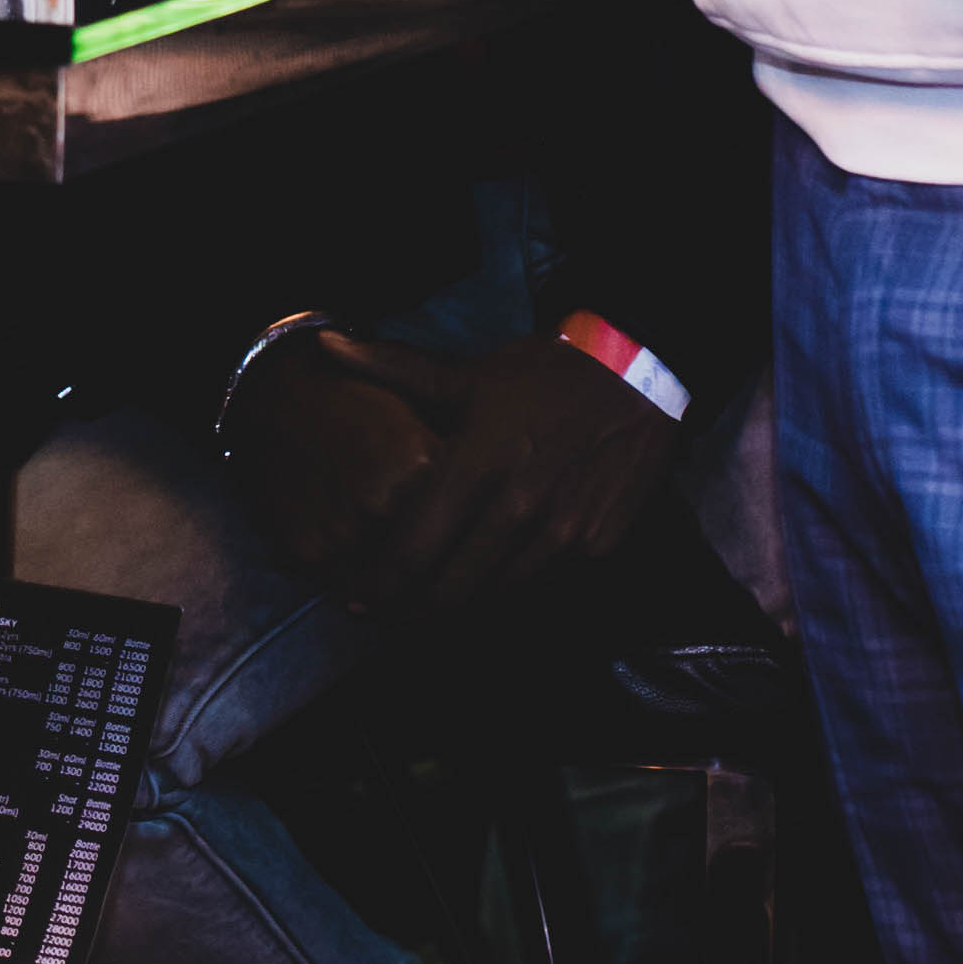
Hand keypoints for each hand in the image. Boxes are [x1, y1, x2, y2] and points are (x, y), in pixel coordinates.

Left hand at [240, 329, 673, 608]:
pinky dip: (514, 592)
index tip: (355, 601)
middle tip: (389, 617)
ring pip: (498, 598)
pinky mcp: (599, 544)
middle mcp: (517, 506)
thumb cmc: (541, 374)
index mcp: (476, 464)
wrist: (636, 372)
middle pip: (452, 590)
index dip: (379, 586)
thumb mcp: (467, 373)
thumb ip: (393, 369)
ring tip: (432, 610)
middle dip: (412, 612)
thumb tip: (326, 347)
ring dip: (462, 610)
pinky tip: (491, 588)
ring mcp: (563, 531)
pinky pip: (545, 586)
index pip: (414, 547)